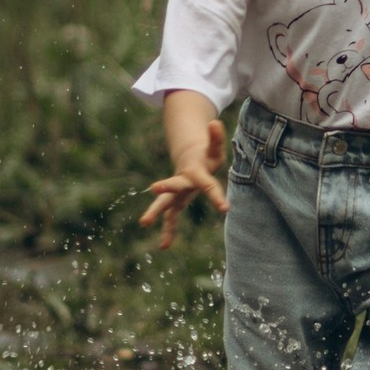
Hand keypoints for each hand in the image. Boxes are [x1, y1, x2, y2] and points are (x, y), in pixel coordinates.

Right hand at [139, 118, 228, 248]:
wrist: (191, 159)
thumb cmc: (206, 155)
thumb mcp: (215, 147)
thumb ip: (215, 138)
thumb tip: (215, 122)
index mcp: (196, 173)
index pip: (208, 186)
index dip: (217, 197)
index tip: (225, 210)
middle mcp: (184, 183)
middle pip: (175, 188)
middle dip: (166, 190)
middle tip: (155, 189)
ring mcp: (178, 192)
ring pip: (167, 204)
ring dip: (157, 213)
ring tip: (144, 222)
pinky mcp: (177, 200)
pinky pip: (172, 217)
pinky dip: (168, 231)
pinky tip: (164, 246)